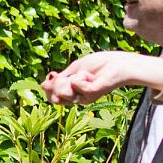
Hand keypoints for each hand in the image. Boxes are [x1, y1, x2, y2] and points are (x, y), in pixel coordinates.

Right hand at [41, 51, 162, 105]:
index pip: (51, 97)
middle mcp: (77, 99)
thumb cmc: (101, 64)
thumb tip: (42, 85)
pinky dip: (82, 76)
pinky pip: (76, 84)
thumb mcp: (75, 69)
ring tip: (86, 74)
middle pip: (53, 97)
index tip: (55, 74)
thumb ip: (60, 78)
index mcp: (73, 93)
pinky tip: (93, 76)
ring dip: (72, 78)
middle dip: (58, 83)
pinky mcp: (91, 94)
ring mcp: (84, 98)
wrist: (121, 63)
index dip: (49, 86)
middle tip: (75, 74)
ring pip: (63, 92)